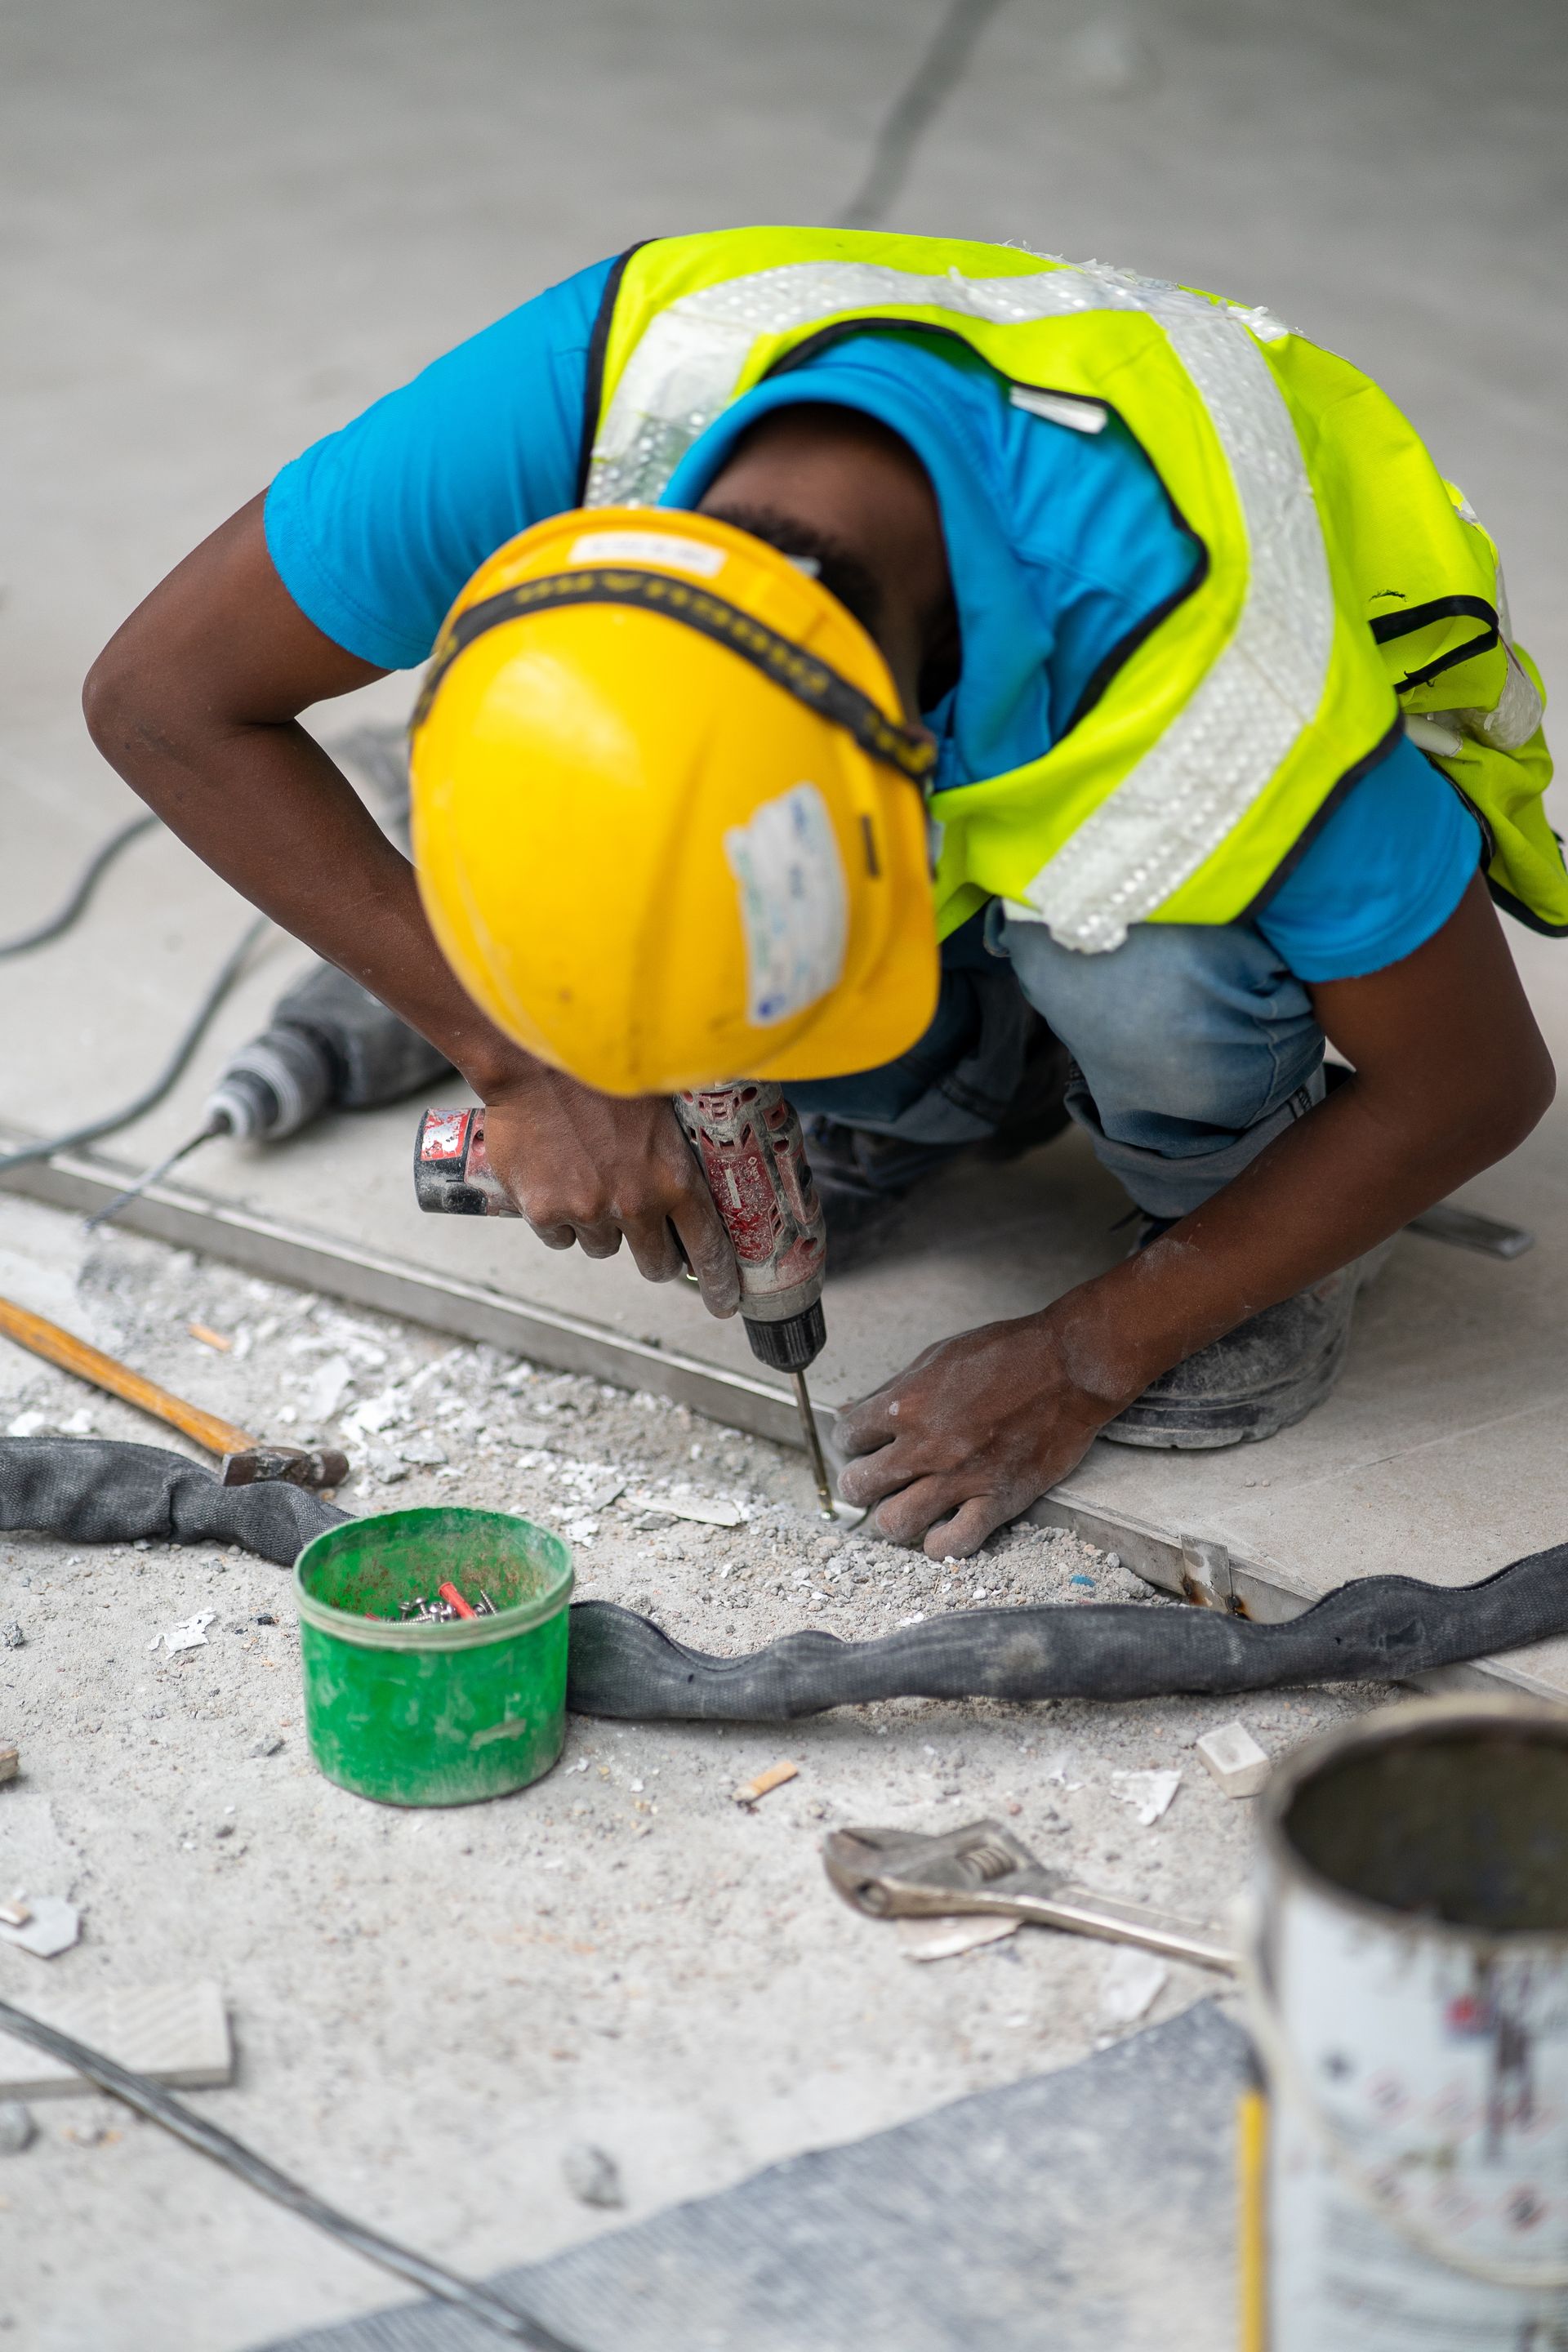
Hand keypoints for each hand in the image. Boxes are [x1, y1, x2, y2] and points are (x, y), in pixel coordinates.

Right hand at [481, 1070, 739, 1316]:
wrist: (535, 1058)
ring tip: (589, 1179)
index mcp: (675, 1177)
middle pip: (655, 1263)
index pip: (708, 1245)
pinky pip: (560, 1237)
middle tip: (642, 1228)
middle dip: (654, 1253)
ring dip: (601, 1226)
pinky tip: (556, 1181)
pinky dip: (559, 1220)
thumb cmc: (602, 1071)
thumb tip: (692, 1180)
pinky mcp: (544, 1212)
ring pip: (602, 1247)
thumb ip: (675, 1152)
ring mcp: (588, 1211)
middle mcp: (635, 1203)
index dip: (719, 1280)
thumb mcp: (662, 1106)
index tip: (724, 1300)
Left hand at [834, 1312, 1127, 1559]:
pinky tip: (941, 1529)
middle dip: (860, 1484)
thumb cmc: (1006, 1354)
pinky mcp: (998, 1500)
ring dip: (892, 1518)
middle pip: (860, 1486)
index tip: (864, 1443)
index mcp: (907, 1404)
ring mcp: (961, 1477)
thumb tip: (852, 1410)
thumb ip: (893, 1389)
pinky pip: (953, 1544)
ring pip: (895, 1523)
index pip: (848, 1437)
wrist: (1069, 1366)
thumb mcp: (937, 1357)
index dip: (851, 1441)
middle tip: (876, 1480)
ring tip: (904, 1507)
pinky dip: (940, 1544)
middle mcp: (926, 1445)